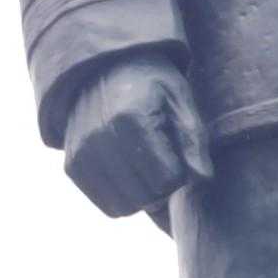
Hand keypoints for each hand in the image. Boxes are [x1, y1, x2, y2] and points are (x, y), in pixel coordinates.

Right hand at [63, 50, 213, 217]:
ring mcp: (82, 155)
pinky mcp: (72, 167)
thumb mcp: (179, 97)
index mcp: (131, 118)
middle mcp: (101, 139)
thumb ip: (193, 138)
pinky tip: (133, 173)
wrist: (105, 68)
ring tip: (150, 166)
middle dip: (164, 186)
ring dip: (145, 196)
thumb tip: (204, 180)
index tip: (179, 151)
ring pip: (127, 208)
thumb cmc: (151, 82)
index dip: (181, 170)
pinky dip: (125, 198)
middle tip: (166, 160)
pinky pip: (108, 206)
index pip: (167, 178)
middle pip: (147, 197)